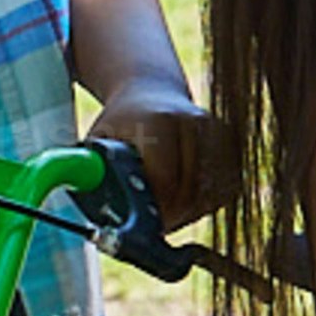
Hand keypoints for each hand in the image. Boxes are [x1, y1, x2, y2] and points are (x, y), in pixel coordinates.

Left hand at [89, 87, 237, 232]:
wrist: (153, 90)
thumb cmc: (122, 125)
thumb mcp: (98, 142)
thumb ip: (91, 171)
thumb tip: (83, 202)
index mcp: (158, 121)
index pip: (164, 181)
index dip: (154, 210)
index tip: (143, 225)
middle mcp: (193, 122)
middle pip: (190, 190)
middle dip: (172, 215)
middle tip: (156, 224)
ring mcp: (217, 130)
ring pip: (211, 192)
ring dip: (191, 209)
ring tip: (169, 205)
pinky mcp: (232, 141)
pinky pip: (227, 187)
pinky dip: (208, 199)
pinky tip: (188, 193)